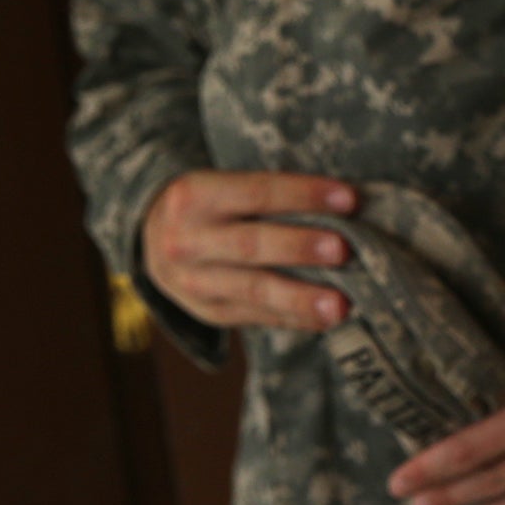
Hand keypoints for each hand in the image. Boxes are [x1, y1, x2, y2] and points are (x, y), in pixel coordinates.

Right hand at [141, 170, 358, 330]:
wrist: (153, 237)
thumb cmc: (214, 204)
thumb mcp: (224, 185)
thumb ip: (272, 195)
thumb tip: (346, 206)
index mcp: (196, 194)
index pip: (257, 192)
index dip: (304, 194)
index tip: (350, 199)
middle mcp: (187, 240)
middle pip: (251, 244)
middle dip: (300, 247)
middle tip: (343, 250)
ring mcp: (193, 282)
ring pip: (253, 290)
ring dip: (301, 298)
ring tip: (340, 305)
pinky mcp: (207, 312)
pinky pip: (255, 317)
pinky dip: (295, 318)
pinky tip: (326, 319)